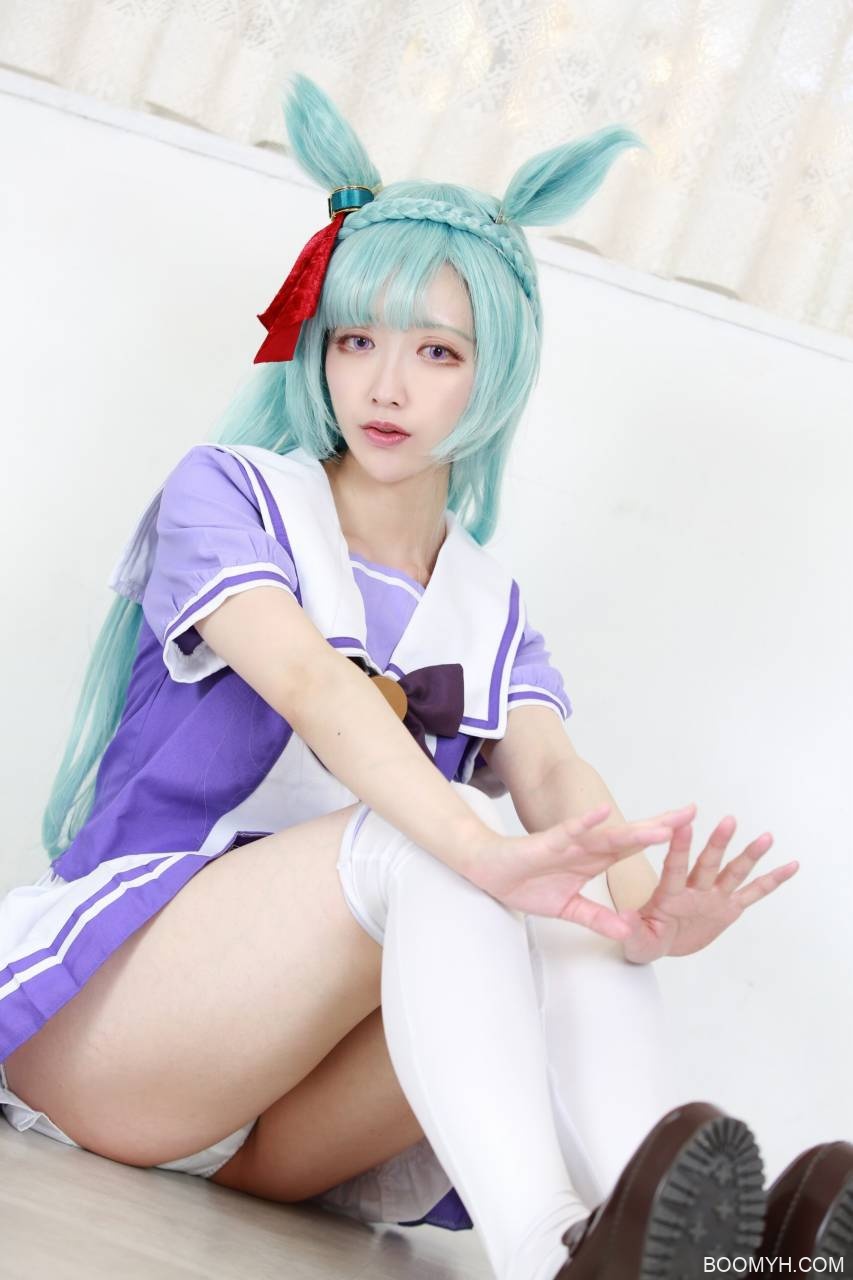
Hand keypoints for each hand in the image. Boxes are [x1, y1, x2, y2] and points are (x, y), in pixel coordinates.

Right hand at [466, 802, 695, 939]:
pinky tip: (602, 813)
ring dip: (634, 831)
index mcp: (594, 860)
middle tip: (692, 813)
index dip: (661, 840)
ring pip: (607, 836)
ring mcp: (570, 843)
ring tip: (662, 826)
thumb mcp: (568, 909)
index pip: (634, 848)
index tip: (692, 832)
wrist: (491, 872)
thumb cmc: (526, 884)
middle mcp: (588, 847)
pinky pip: (569, 831)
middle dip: (661, 826)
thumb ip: (597, 918)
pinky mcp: (547, 842)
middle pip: (630, 837)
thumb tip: (626, 932)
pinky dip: (584, 823)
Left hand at [618, 815, 799, 962]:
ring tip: (766, 837)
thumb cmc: (644, 939)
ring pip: (732, 872)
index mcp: (668, 894)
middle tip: (728, 821)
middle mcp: (694, 889)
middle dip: (717, 843)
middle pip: (707, 864)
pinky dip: (771, 881)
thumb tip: (625, 920)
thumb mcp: (636, 940)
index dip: (678, 847)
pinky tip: (789, 866)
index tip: (681, 824)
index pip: (674, 867)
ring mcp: (713, 897)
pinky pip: (753, 893)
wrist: (660, 943)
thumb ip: (633, 929)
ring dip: (749, 855)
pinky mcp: (728, 909)